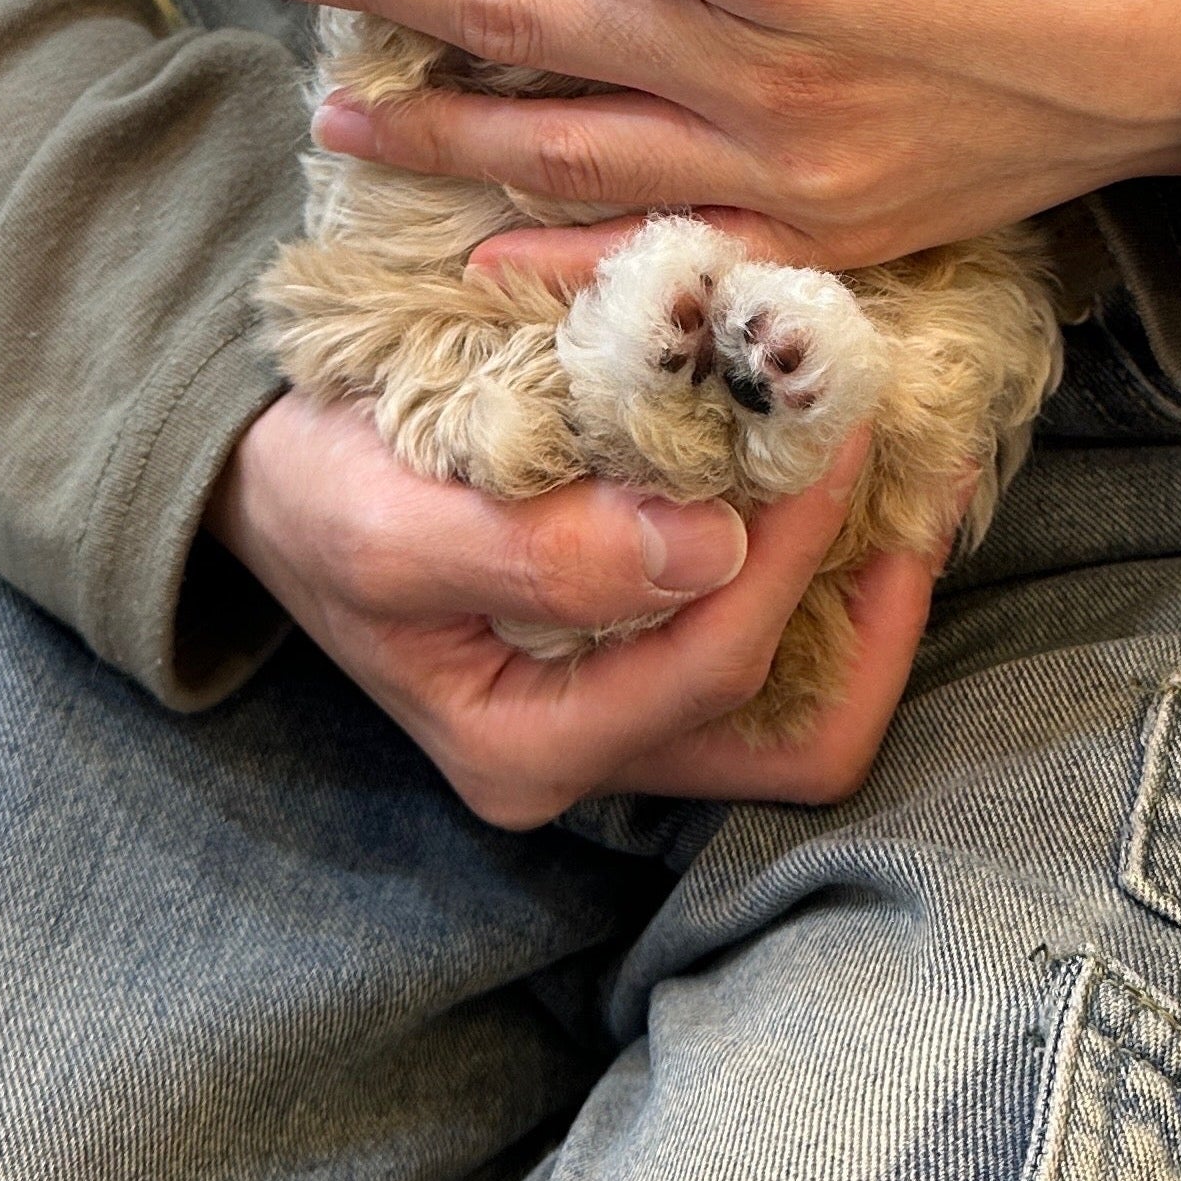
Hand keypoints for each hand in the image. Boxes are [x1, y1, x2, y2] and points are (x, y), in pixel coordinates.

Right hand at [208, 394, 937, 826]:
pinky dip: (821, 565)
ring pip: (800, 695)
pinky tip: (837, 473)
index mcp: (526, 749)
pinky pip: (770, 642)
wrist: (261, 483)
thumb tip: (711, 551)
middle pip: (794, 733)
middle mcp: (590, 755)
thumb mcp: (388, 521)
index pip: (716, 672)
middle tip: (919, 462)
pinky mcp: (638, 655)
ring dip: (864, 585)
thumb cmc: (310, 498)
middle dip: (876, 602)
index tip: (834, 425)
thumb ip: (540, 553)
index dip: (798, 554)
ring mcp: (622, 712)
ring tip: (903, 463)